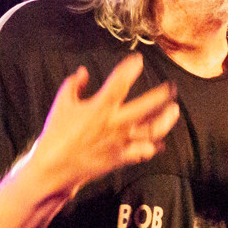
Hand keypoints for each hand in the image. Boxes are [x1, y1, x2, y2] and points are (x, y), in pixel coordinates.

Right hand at [30, 53, 180, 195]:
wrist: (54, 167)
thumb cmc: (56, 134)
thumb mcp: (62, 103)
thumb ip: (74, 84)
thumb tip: (83, 71)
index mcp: (99, 107)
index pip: (119, 82)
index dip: (130, 69)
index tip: (138, 60)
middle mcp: (114, 123)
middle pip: (145, 107)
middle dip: (161, 95)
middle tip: (171, 87)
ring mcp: (120, 142)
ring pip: (151, 131)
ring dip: (165, 120)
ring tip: (173, 111)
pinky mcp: (120, 158)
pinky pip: (142, 152)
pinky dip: (153, 147)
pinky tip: (159, 143)